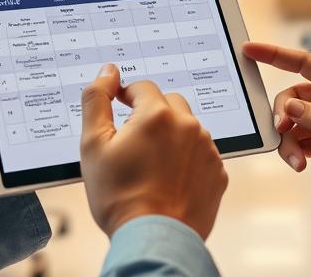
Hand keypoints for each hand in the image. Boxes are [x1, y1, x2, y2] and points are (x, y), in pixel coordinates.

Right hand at [79, 64, 228, 239]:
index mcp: (158, 115)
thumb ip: (97, 100)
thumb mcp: (93, 145)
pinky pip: (201, 154)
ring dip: (171, 137)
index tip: (119, 110)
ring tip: (151, 165)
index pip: (142, 87)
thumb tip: (108, 72)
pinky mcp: (218, 172)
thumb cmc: (119, 196)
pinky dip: (187, 160)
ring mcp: (207, 149)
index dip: (126, 96)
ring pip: (187, 128)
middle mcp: (188, 126)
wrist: (152, 238)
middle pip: (169, 104)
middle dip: (151, 115)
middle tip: (133, 142)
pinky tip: (169, 179)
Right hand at [243, 41, 310, 218]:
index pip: (307, 64)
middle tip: (281, 130)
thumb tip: (290, 107)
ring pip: (292, 124)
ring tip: (297, 160)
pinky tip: (300, 165)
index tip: (250, 49)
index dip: (277, 55)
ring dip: (287, 140)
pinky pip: (298, 145)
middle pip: (293, 97)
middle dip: (282, 113)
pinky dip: (293, 154)